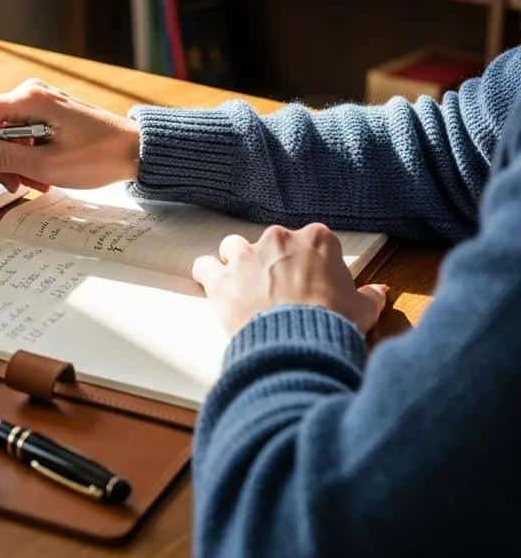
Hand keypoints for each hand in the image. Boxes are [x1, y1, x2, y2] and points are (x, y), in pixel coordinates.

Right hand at [0, 79, 139, 192]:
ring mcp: (39, 104)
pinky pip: (21, 138)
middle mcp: (30, 95)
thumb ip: (3, 158)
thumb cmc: (98, 156)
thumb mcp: (47, 167)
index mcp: (29, 101)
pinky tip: (44, 175)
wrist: (136, 151)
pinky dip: (27, 159)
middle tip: (17, 184)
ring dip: (15, 165)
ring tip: (38, 183)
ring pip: (5, 139)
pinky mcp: (47, 114)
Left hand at [191, 223, 388, 336]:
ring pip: (233, 247)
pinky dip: (207, 276)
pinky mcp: (221, 276)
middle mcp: (278, 238)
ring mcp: (246, 254)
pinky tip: (213, 288)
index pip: (311, 241)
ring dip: (236, 263)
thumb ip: (369, 297)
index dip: (309, 263)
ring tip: (243, 287)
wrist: (300, 345)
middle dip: (273, 262)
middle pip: (271, 243)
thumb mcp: (362, 311)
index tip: (310, 283)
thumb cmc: (335, 324)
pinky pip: (204, 266)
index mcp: (316, 239)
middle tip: (279, 291)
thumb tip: (380, 292)